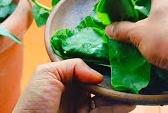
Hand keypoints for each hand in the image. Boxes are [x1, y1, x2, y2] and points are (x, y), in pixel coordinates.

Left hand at [14, 59, 134, 112]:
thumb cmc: (34, 103)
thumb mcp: (45, 75)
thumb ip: (72, 65)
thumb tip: (97, 75)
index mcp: (66, 77)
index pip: (87, 68)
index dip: (101, 64)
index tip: (116, 59)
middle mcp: (76, 90)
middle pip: (99, 82)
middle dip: (113, 79)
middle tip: (128, 76)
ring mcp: (83, 106)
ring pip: (105, 97)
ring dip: (119, 93)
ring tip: (133, 89)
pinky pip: (105, 111)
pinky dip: (118, 107)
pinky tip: (129, 102)